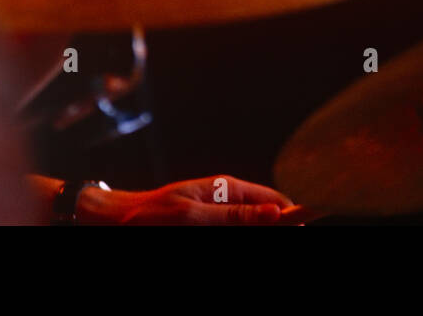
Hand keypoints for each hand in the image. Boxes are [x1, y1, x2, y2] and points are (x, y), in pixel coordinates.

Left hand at [81, 175, 305, 224]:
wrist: (116, 223)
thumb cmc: (149, 216)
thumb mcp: (192, 217)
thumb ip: (235, 216)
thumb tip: (277, 213)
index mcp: (228, 189)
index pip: (275, 200)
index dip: (293, 215)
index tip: (306, 226)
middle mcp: (227, 203)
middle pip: (264, 219)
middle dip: (268, 229)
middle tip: (251, 232)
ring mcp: (217, 218)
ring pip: (247, 228)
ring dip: (247, 232)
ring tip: (226, 228)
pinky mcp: (207, 228)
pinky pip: (229, 231)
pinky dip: (229, 233)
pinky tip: (219, 232)